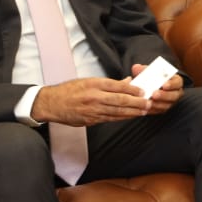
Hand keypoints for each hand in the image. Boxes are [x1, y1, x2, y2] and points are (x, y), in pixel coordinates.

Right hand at [31, 77, 151, 125]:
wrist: (52, 104)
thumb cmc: (70, 90)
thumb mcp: (88, 81)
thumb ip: (109, 83)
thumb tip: (128, 82)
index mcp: (94, 84)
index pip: (118, 86)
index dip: (132, 89)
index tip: (143, 90)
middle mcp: (94, 97)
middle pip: (120, 100)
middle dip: (136, 102)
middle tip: (149, 102)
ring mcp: (93, 110)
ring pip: (117, 112)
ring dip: (132, 112)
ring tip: (144, 111)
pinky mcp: (91, 120)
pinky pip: (110, 119)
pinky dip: (121, 117)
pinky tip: (130, 116)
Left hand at [127, 63, 183, 114]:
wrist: (151, 87)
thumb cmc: (153, 77)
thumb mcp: (151, 72)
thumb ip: (144, 69)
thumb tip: (136, 67)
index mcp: (176, 81)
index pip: (177, 83)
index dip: (171, 84)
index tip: (164, 85)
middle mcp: (175, 93)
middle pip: (173, 96)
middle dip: (164, 95)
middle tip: (154, 94)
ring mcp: (170, 102)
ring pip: (166, 105)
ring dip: (157, 104)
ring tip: (148, 102)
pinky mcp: (162, 109)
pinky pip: (158, 111)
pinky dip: (151, 110)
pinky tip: (145, 108)